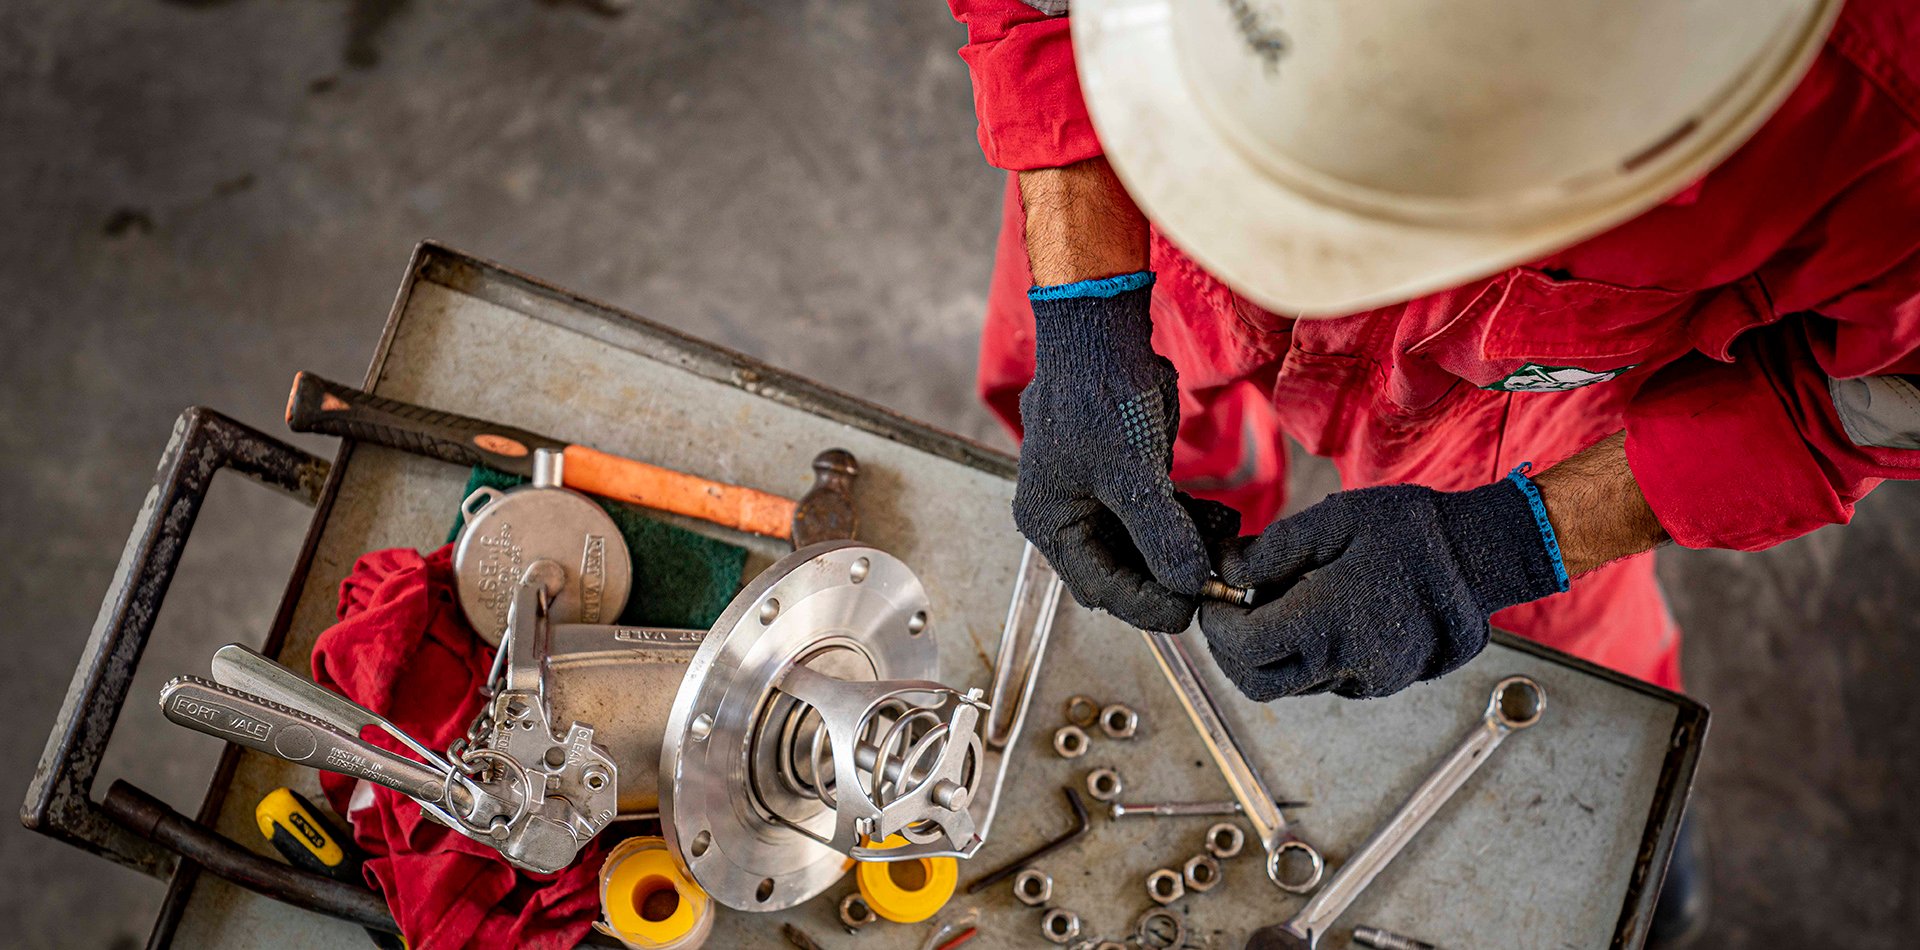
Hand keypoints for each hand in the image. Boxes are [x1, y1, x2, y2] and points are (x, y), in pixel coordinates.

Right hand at [1013, 273, 1239, 631]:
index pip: (1099, 585)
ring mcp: (1097, 497)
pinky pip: (1156, 518)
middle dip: (1165, 580)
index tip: (1188, 610)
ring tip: (1221, 552)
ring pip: (1142, 547)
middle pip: (1120, 571)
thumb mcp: (1131, 472)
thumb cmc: (1098, 396)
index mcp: (1050, 521)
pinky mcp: (1125, 479)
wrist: (1102, 332)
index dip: (1144, 604)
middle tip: (1211, 585)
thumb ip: (1160, 531)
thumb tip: (1188, 581)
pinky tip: (1218, 525)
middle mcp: (1069, 516)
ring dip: (1180, 553)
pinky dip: (1184, 525)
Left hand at [1199, 472, 1566, 699]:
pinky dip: (1302, 658)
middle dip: (1229, 653)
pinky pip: (1324, 681)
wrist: (1483, 555)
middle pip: (1257, 684)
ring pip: (1290, 685)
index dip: (1216, 624)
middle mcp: (1346, 662)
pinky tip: (1313, 616)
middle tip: (1228, 610)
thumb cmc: (1411, 530)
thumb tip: (1225, 568)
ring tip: (1276, 603)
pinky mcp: (1384, 682)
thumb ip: (1272, 550)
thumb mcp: (1335, 520)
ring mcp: (1368, 679)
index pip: (1244, 646)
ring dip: (1266, 656)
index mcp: (1329, 621)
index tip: (1211, 596)